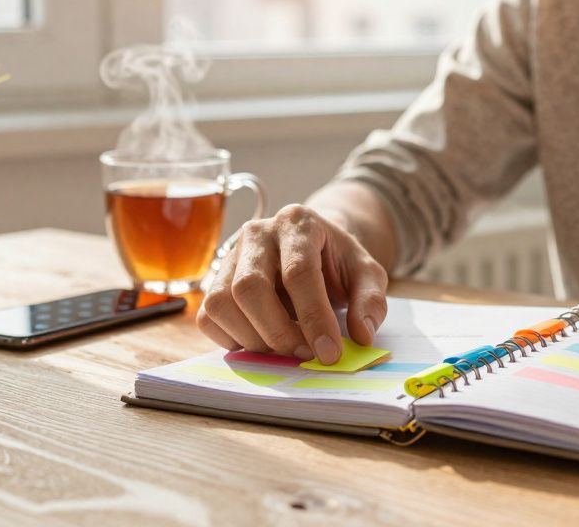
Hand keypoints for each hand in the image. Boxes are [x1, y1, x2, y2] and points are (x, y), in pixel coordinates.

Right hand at [197, 204, 388, 364]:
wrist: (314, 248)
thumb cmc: (338, 262)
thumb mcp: (367, 273)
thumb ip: (370, 301)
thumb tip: (361, 336)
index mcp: (298, 223)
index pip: (298, 273)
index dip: (313, 317)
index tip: (329, 352)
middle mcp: (257, 233)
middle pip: (250, 287)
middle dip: (278, 332)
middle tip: (305, 354)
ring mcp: (230, 255)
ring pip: (222, 302)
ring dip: (253, 338)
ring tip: (285, 347)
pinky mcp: (215, 280)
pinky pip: (208, 316)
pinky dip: (232, 339)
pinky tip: (263, 339)